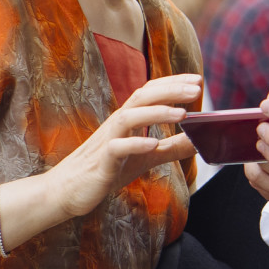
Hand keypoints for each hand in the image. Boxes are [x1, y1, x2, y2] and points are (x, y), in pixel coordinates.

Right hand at [48, 74, 201, 217]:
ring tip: (182, 112)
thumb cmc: (107, 169)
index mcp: (128, 119)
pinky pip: (117, 148)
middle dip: (170, 90)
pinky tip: (153, 144)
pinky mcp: (101, 162)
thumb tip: (200, 140)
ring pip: (130, 117)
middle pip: (142, 97)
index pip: (150, 92)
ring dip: (157, 112)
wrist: (68, 190)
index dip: (173, 83)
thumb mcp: (147, 157)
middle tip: (196, 88)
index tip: (197, 79)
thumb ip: (171, 148)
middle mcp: (118, 124)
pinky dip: (135, 144)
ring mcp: (108, 141)